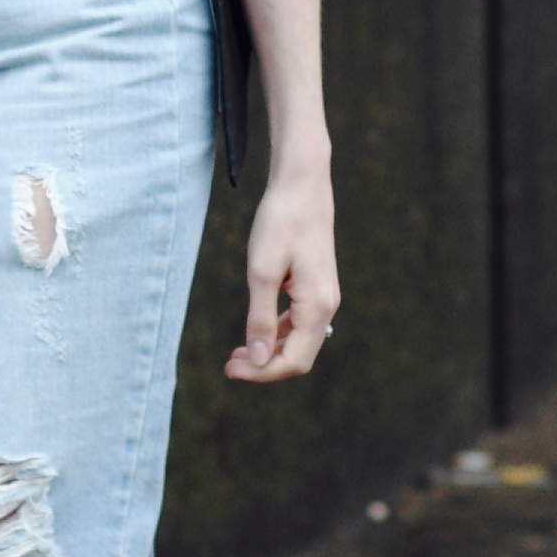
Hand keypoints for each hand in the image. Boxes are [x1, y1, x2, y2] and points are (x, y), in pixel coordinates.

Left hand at [225, 152, 337, 383]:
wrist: (301, 184)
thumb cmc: (280, 222)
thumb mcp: (261, 272)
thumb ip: (261, 319)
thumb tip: (259, 359)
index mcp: (317, 306)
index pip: (294, 360)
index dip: (262, 372)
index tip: (229, 369)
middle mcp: (327, 306)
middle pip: (299, 356)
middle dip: (264, 366)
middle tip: (229, 364)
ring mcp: (324, 296)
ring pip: (300, 341)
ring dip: (270, 351)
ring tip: (237, 352)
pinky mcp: (316, 286)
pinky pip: (300, 322)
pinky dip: (278, 332)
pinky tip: (257, 329)